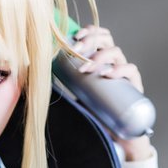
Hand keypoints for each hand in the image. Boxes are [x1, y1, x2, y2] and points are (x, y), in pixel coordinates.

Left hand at [71, 25, 152, 160]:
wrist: (113, 136)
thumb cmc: (94, 114)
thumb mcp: (76, 96)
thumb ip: (61, 86)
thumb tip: (31, 74)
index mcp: (101, 61)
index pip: (99, 37)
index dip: (89, 32)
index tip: (76, 36)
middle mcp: (114, 64)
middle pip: (107, 41)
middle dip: (92, 41)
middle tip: (78, 50)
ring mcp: (125, 74)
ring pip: (117, 53)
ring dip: (100, 56)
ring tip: (87, 68)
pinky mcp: (135, 86)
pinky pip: (131, 71)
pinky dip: (120, 69)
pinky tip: (108, 74)